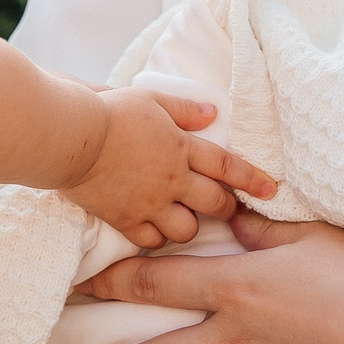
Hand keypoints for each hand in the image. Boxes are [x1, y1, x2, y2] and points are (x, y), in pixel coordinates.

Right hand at [63, 89, 274, 250]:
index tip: (271, 189)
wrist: (73, 138)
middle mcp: (172, 179)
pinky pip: (151, 242)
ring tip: (184, 218)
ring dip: (190, 226)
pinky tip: (154, 231)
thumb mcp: (152, 100)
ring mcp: (150, 203)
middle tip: (224, 207)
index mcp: (182, 147)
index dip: (252, 178)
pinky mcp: (125, 220)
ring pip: (187, 230)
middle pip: (214, 203)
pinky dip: (156, 239)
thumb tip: (212, 113)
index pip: (227, 166)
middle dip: (226, 208)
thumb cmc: (111, 113)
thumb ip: (184, 110)